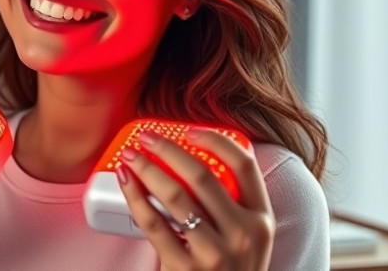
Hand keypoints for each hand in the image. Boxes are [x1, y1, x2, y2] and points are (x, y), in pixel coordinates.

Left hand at [118, 129, 273, 270]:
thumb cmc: (228, 269)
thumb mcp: (247, 238)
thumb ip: (231, 204)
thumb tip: (191, 159)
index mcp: (261, 219)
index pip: (245, 164)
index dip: (215, 140)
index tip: (189, 130)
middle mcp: (243, 234)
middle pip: (203, 175)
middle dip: (169, 149)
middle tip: (147, 137)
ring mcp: (216, 254)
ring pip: (176, 196)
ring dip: (147, 169)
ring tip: (130, 156)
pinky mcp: (186, 268)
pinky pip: (154, 223)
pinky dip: (135, 197)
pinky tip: (125, 182)